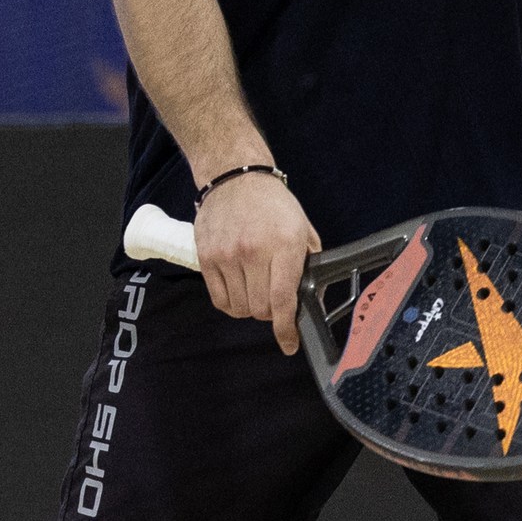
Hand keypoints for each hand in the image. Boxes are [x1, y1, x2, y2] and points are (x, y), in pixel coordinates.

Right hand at [194, 172, 319, 354]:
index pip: (283, 300)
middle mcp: (254, 251)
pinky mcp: (206, 258)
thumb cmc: (272, 203)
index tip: (289, 343)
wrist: (235, 177)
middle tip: (273, 300)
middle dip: (269, 314)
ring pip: (239, 308)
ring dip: (250, 307)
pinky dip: (231, 303)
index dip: (286, 329)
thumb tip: (314, 301)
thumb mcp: (302, 228)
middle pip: (260, 309)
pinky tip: (239, 289)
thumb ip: (309, 265)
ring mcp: (227, 255)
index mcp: (284, 245)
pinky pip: (219, 299)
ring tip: (254, 289)